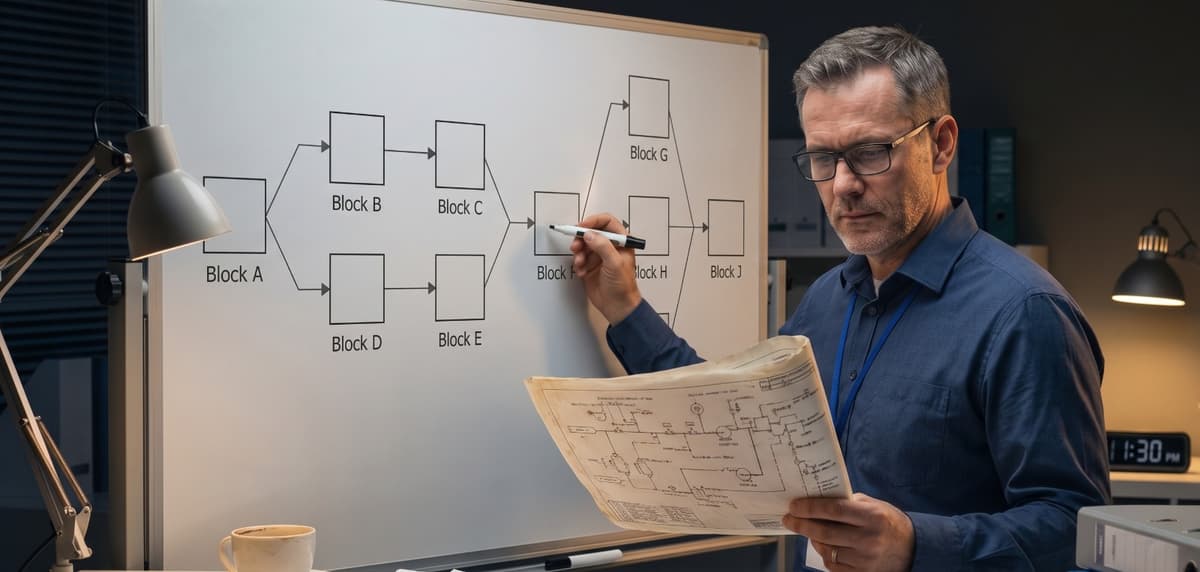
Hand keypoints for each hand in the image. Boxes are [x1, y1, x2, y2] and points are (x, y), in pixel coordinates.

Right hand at [569, 212, 640, 323]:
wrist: (617, 307)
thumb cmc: (623, 286)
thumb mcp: (615, 263)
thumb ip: (603, 246)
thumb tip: (589, 234)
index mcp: (621, 242)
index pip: (607, 222)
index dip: (593, 222)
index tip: (582, 227)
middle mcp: (610, 246)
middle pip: (591, 232)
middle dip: (581, 238)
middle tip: (576, 246)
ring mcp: (599, 256)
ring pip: (583, 245)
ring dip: (579, 253)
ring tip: (580, 263)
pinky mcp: (590, 266)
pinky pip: (579, 258)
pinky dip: (578, 264)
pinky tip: (582, 272)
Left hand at [783, 493, 913, 571]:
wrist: (912, 549)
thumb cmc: (888, 522)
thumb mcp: (874, 505)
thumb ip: (849, 502)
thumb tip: (819, 498)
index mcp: (871, 516)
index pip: (833, 510)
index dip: (810, 508)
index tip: (794, 506)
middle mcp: (868, 539)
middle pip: (825, 532)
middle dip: (802, 524)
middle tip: (789, 519)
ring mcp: (865, 559)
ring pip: (827, 550)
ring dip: (813, 539)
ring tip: (808, 531)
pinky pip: (833, 566)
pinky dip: (824, 555)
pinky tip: (823, 546)